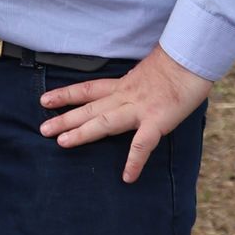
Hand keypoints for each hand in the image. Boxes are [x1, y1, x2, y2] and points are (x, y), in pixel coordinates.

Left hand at [40, 45, 210, 181]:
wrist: (191, 58)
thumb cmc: (175, 66)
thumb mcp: (147, 73)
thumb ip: (135, 86)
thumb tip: (130, 93)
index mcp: (123, 85)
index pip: (88, 89)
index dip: (66, 95)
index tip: (45, 100)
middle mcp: (126, 96)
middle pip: (90, 107)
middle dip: (65, 118)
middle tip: (42, 130)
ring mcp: (140, 108)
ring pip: (105, 122)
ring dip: (83, 132)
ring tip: (62, 143)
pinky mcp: (158, 119)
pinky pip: (143, 143)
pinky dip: (134, 160)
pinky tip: (127, 177)